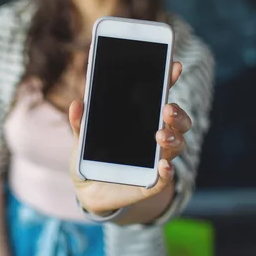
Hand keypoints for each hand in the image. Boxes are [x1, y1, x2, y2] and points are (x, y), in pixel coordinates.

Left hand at [69, 61, 191, 214]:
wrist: (88, 189)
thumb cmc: (91, 155)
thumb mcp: (82, 137)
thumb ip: (80, 123)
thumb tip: (77, 104)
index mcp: (142, 119)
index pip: (160, 96)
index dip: (170, 81)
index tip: (175, 66)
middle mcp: (155, 136)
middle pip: (178, 121)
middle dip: (177, 113)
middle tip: (166, 109)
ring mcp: (156, 159)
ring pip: (178, 145)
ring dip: (173, 138)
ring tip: (160, 135)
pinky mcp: (151, 182)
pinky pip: (165, 176)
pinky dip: (167, 171)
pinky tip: (163, 165)